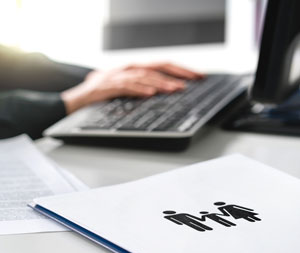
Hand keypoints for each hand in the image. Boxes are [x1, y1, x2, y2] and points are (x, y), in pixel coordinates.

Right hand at [61, 62, 203, 113]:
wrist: (79, 97)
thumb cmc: (104, 92)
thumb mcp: (127, 86)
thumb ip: (143, 86)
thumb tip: (163, 90)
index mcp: (136, 69)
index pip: (163, 66)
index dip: (181, 70)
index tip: (197, 76)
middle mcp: (129, 69)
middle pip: (158, 66)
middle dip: (178, 72)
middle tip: (195, 79)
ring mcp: (119, 76)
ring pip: (145, 76)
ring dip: (162, 82)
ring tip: (176, 89)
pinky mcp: (109, 86)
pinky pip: (126, 86)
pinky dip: (139, 89)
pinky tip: (150, 93)